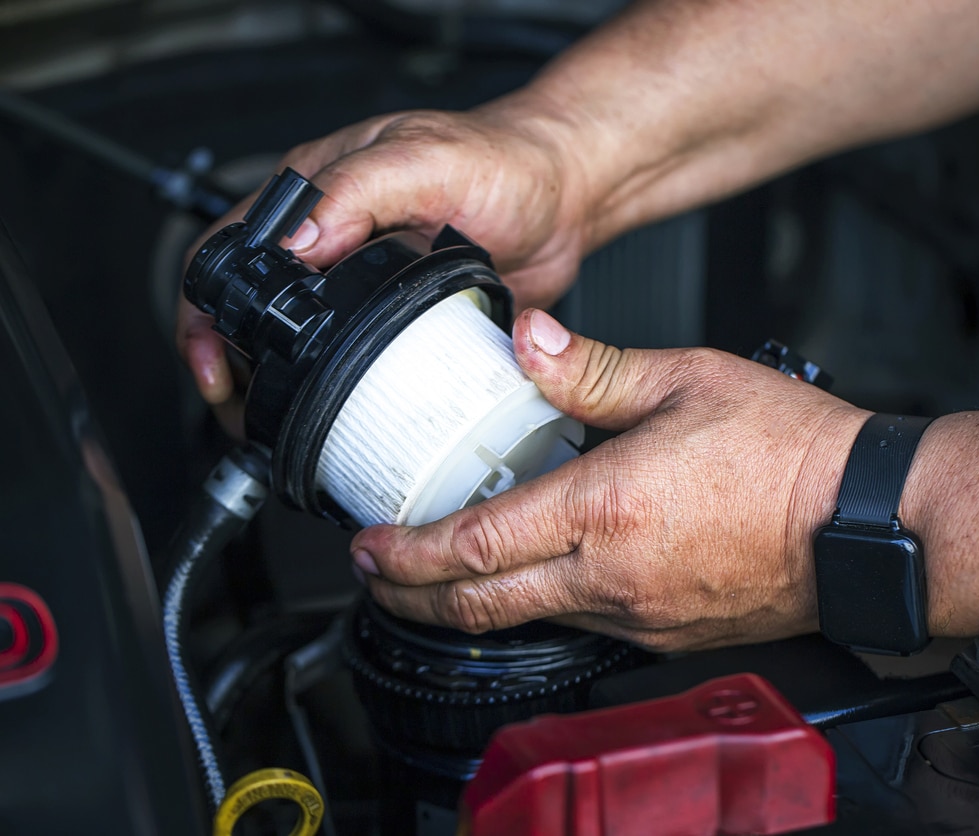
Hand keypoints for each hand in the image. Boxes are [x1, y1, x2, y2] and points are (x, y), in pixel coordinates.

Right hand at [177, 96, 590, 421]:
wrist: (565, 198)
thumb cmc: (503, 161)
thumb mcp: (426, 161)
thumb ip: (357, 190)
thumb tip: (297, 241)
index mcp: (316, 194)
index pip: (230, 252)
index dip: (206, 310)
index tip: (214, 358)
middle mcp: (331, 241)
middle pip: (249, 310)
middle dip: (232, 363)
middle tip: (241, 409)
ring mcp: (364, 285)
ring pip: (298, 345)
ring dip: (279, 387)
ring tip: (278, 426)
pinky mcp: (403, 322)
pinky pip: (360, 365)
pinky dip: (344, 393)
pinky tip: (346, 414)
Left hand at [349, 310, 869, 651]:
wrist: (865, 520)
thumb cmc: (792, 453)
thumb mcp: (686, 379)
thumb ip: (592, 367)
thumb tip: (528, 342)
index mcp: (607, 506)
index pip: (475, 546)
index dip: (408, 553)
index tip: (371, 544)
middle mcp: (614, 576)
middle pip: (482, 606)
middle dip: (413, 597)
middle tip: (378, 576)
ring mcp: (639, 615)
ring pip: (528, 622)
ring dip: (471, 605)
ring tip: (439, 575)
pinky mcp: (666, 633)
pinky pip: (582, 626)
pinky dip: (538, 606)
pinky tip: (537, 574)